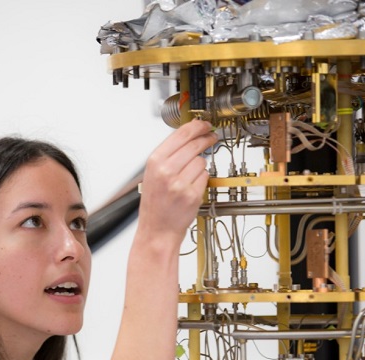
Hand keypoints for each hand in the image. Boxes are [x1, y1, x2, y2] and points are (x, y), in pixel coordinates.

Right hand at [137, 119, 217, 243]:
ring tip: (189, 177)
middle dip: (206, 139)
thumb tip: (189, 135)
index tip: (204, 124)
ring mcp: (180, 183)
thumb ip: (169, 154)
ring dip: (200, 166)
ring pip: (202, 161)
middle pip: (195, 144)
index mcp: (155, 162)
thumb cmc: (155, 204)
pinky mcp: (192, 194)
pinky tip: (191, 187)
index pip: (181, 134)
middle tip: (211, 137)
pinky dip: (202, 180)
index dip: (197, 126)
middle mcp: (166, 171)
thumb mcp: (153, 174)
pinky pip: (205, 177)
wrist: (157, 230)